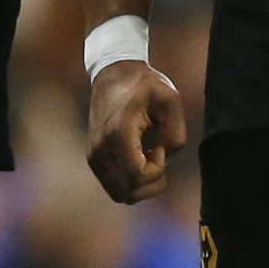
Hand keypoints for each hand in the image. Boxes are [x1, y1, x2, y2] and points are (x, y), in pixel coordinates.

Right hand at [86, 60, 186, 203]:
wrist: (113, 73)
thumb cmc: (143, 84)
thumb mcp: (170, 99)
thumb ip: (176, 132)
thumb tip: (165, 156)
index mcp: (118, 132)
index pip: (138, 177)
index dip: (157, 170)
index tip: (160, 146)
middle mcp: (100, 148)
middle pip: (128, 194)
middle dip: (151, 184)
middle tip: (158, 155)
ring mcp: (93, 155)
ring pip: (120, 194)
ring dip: (140, 185)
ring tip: (149, 157)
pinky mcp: (93, 158)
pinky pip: (114, 186)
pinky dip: (130, 181)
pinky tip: (139, 158)